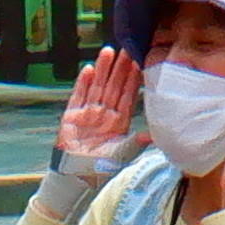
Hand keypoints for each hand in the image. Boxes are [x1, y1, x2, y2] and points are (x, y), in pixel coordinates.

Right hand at [50, 49, 143, 175]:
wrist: (76, 176)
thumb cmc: (101, 168)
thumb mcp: (121, 155)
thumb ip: (135, 143)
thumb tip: (152, 136)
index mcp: (119, 122)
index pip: (128, 95)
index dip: (133, 79)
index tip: (139, 62)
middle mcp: (105, 114)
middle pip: (114, 86)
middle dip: (120, 68)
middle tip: (127, 48)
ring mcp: (88, 113)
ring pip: (98, 86)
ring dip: (103, 69)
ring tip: (109, 52)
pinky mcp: (72, 115)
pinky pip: (79, 95)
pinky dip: (83, 83)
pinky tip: (89, 70)